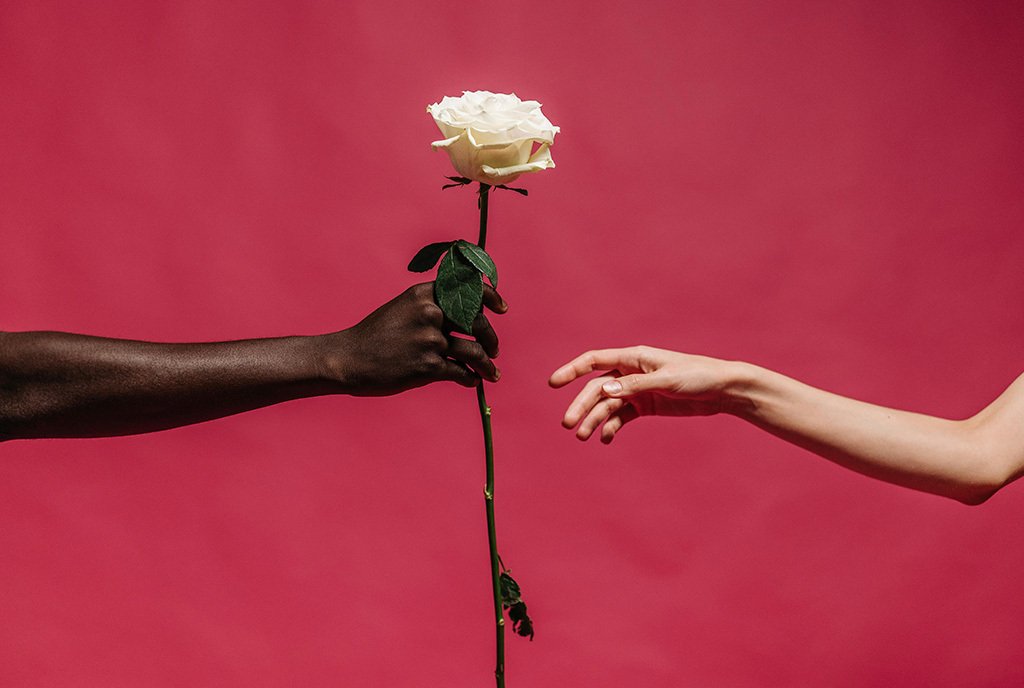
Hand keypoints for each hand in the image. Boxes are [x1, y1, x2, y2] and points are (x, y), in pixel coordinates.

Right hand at [323, 283, 507, 395]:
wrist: (348, 358)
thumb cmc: (376, 335)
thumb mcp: (402, 307)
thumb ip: (431, 306)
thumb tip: (463, 315)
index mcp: (424, 295)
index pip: (468, 290)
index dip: (490, 298)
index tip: (502, 308)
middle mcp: (430, 314)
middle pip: (477, 323)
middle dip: (491, 339)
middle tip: (494, 350)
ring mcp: (430, 340)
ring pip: (474, 351)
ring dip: (487, 365)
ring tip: (491, 373)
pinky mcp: (428, 367)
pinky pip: (462, 372)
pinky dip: (471, 378)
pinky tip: (471, 380)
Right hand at [548, 345, 740, 442]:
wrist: (722, 390)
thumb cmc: (697, 376)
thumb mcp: (666, 380)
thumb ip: (635, 386)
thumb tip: (604, 390)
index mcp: (633, 358)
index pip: (594, 361)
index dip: (571, 370)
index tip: (553, 383)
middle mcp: (631, 373)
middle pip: (597, 389)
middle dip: (581, 406)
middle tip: (568, 425)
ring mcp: (637, 391)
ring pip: (607, 406)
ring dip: (594, 420)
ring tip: (583, 437)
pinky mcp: (646, 407)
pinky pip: (622, 417)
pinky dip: (612, 428)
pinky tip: (606, 439)